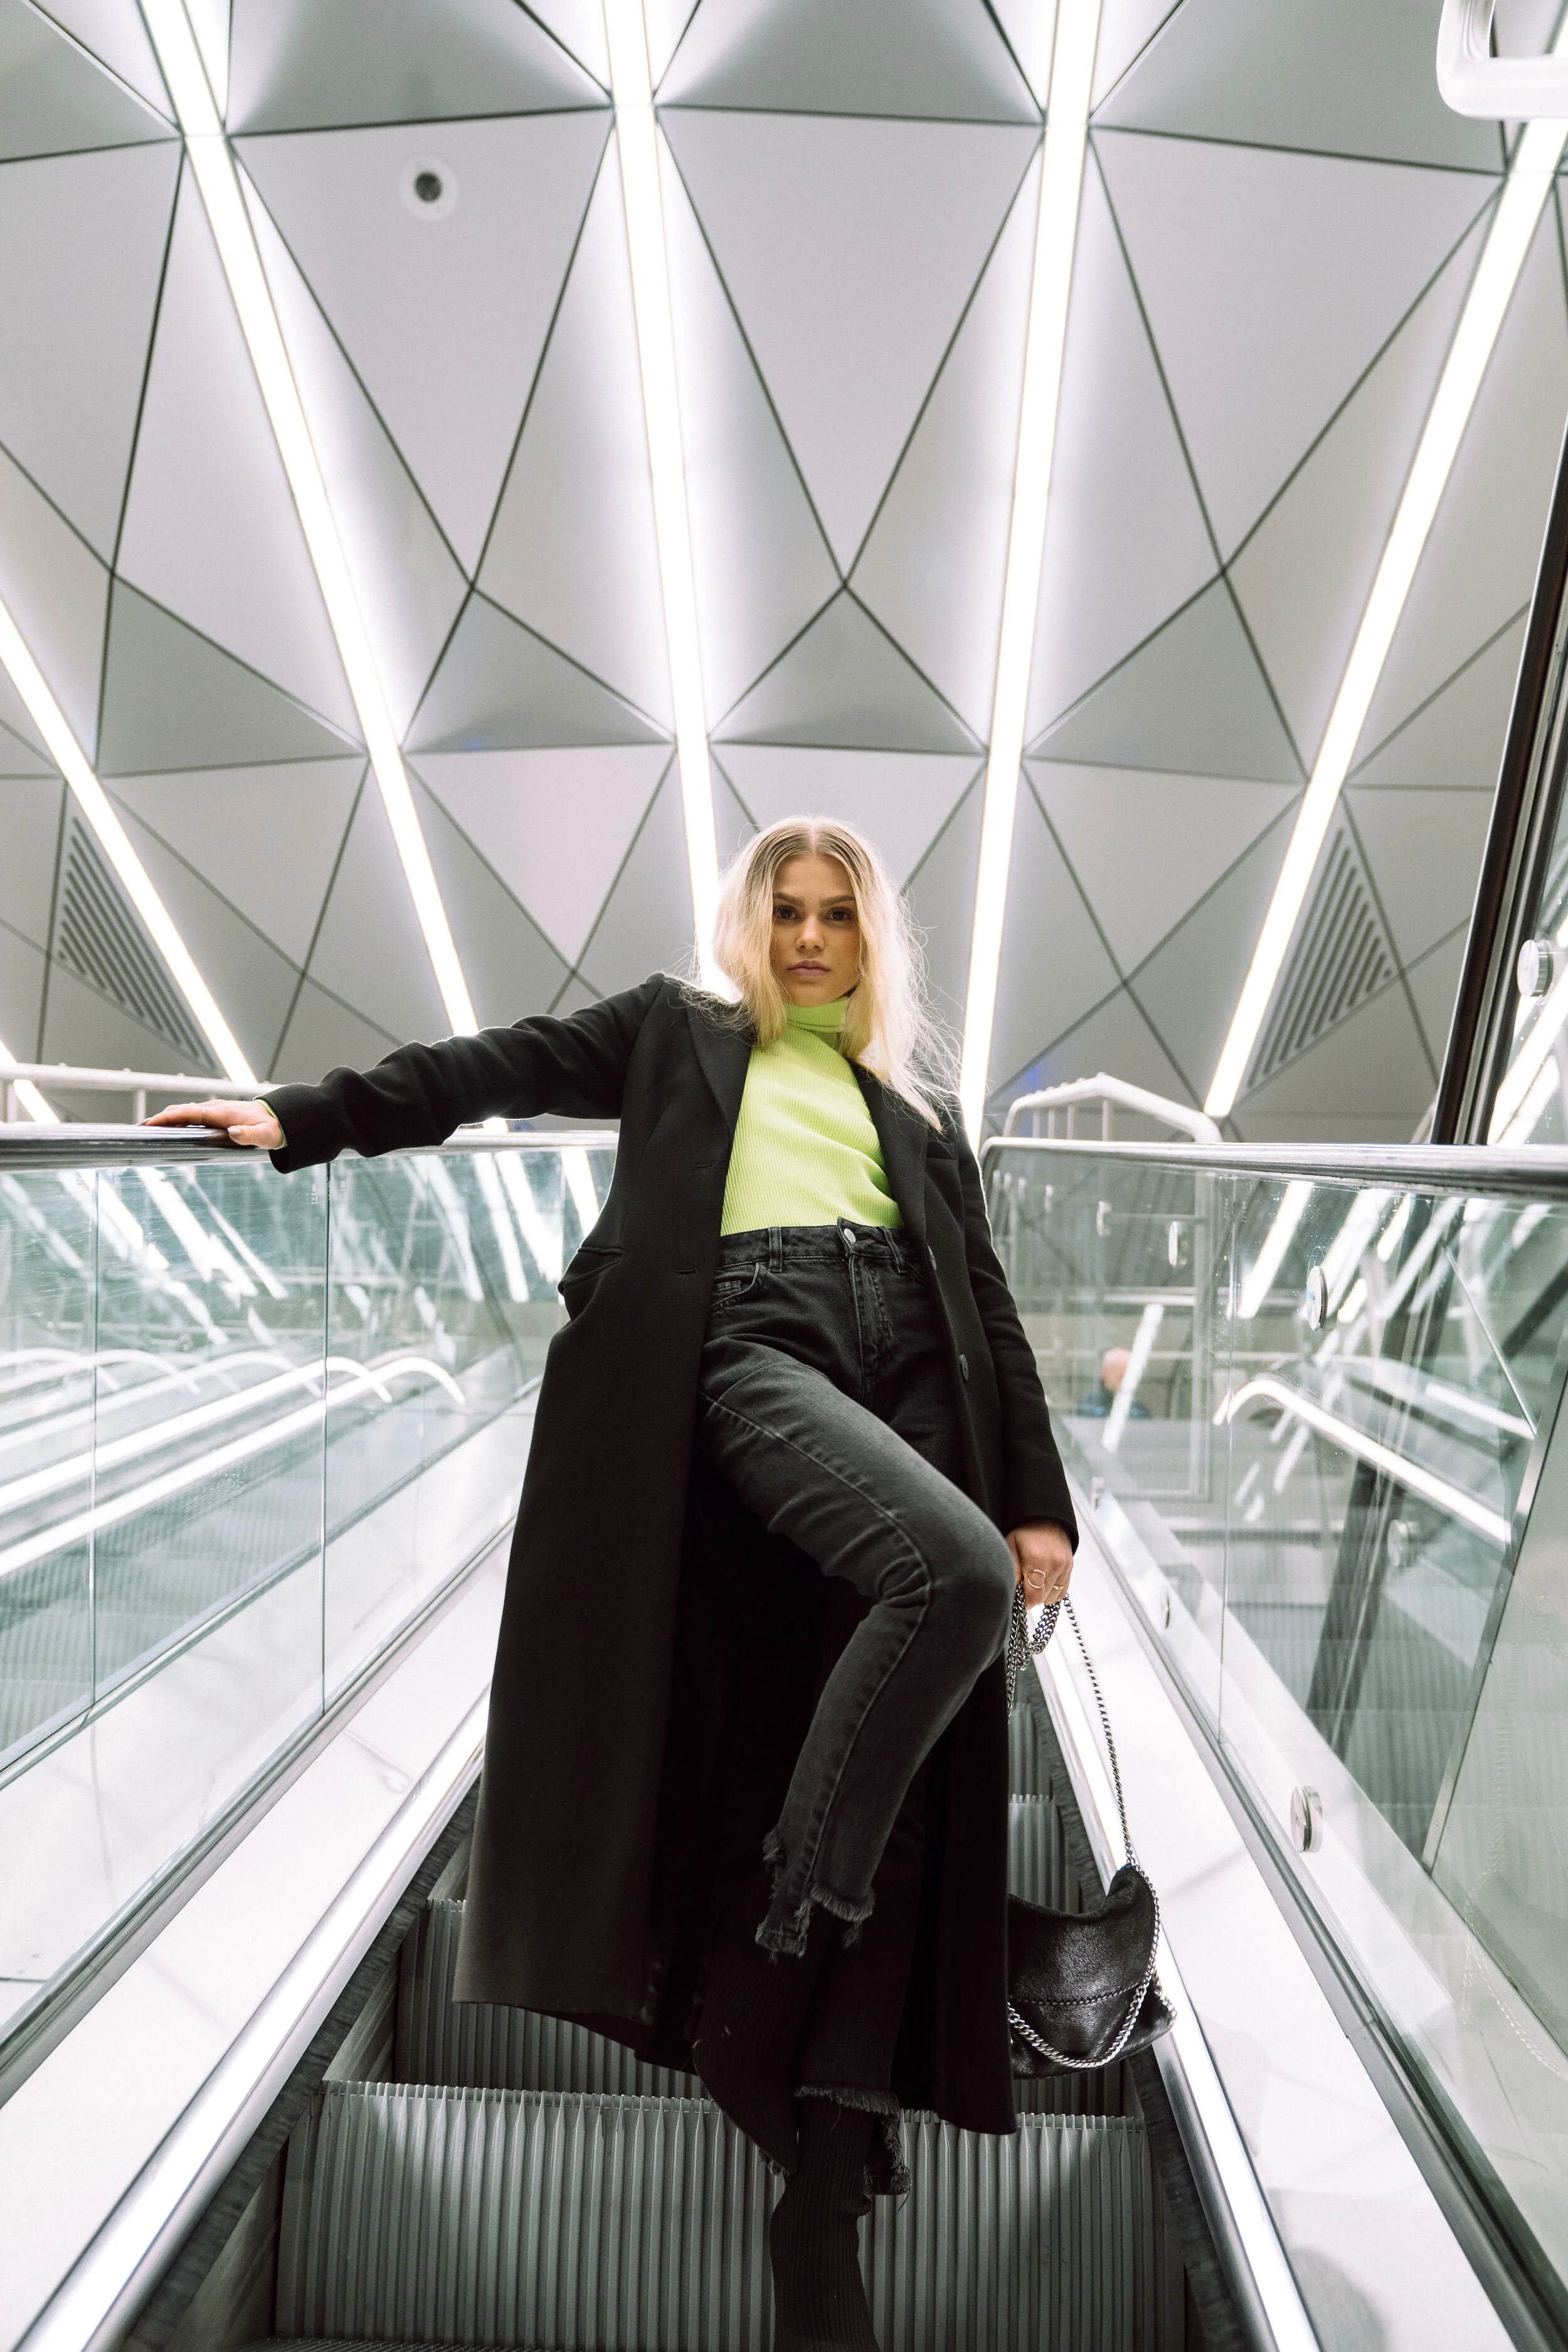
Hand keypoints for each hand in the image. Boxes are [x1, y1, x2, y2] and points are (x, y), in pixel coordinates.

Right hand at [142, 1099, 284, 1149]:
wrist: (280, 1118)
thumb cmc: (272, 1128)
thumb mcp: (265, 1136)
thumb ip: (250, 1135)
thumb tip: (234, 1133)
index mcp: (222, 1113)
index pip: (188, 1114)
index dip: (168, 1118)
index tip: (150, 1124)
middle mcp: (215, 1108)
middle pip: (181, 1110)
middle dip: (160, 1118)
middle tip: (140, 1129)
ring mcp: (215, 1110)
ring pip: (184, 1111)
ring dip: (166, 1118)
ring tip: (148, 1129)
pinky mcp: (216, 1114)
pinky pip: (191, 1115)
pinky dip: (176, 1119)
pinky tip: (169, 1127)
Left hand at [1008, 1520, 1072, 1608]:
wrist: (1045, 1517)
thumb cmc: (1024, 1532)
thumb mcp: (1010, 1547)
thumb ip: (1012, 1572)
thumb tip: (1011, 1595)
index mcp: (1038, 1560)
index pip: (1033, 1596)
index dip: (1023, 1602)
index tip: (1015, 1598)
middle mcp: (1055, 1564)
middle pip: (1042, 1598)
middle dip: (1030, 1597)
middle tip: (1020, 1587)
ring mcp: (1065, 1566)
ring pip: (1052, 1597)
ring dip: (1040, 1594)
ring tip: (1031, 1581)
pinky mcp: (1070, 1567)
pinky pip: (1061, 1591)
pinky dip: (1051, 1591)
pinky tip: (1042, 1581)